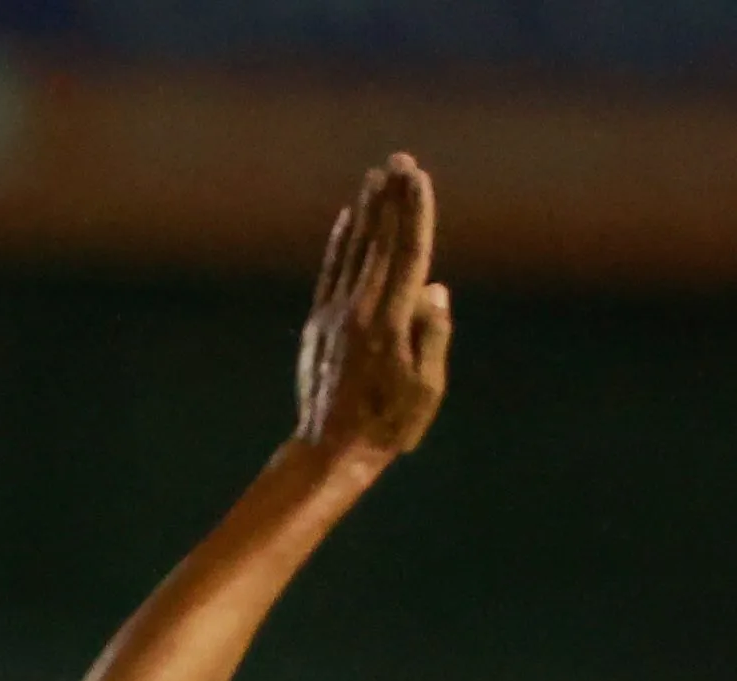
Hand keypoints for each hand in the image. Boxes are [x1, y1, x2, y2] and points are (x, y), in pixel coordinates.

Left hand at [297, 154, 452, 457]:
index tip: (419, 178)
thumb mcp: (426, 387)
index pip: (408, 254)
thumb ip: (432, 335)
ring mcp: (333, 315)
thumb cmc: (388, 424)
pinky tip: (349, 219)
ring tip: (376, 177)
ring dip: (367, 212)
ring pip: (354, 250)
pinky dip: (340, 242)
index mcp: (389, 323)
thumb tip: (434, 288)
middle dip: (392, 199)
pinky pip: (331, 271)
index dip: (415, 213)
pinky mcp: (318, 324)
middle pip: (380, 242)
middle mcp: (358, 310)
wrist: (329, 449)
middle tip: (399, 160)